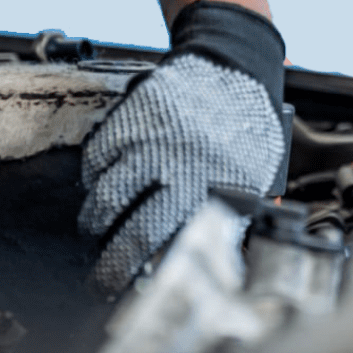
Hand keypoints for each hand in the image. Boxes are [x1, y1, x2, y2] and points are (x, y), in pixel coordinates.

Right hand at [78, 0, 287, 293]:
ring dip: (96, 221)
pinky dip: (93, 176)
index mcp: (221, 186)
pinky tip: (100, 181)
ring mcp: (155, 140)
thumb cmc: (248, 125)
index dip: (147, 273)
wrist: (235, 64)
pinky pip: (97, 158)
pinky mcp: (134, 116)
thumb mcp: (259, 172)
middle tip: (101, 279)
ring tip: (98, 228)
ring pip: (106, 197)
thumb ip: (244, 213)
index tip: (129, 288)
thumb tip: (226, 259)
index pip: (177, 246)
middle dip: (111, 266)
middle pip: (135, 233)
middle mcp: (186, 166)